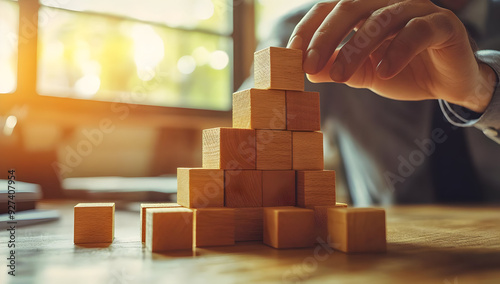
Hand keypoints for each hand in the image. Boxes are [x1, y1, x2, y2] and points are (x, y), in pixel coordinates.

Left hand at [288, 0, 495, 112]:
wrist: (446, 84)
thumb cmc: (402, 72)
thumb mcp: (362, 73)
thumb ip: (338, 68)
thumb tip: (309, 70)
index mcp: (365, 10)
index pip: (330, 9)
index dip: (309, 29)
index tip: (292, 55)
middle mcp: (388, 2)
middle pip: (350, 7)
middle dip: (325, 37)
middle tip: (310, 66)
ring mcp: (416, 9)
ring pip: (380, 19)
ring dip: (355, 49)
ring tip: (341, 77)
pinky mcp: (442, 24)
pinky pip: (417, 31)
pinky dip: (397, 51)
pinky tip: (384, 71)